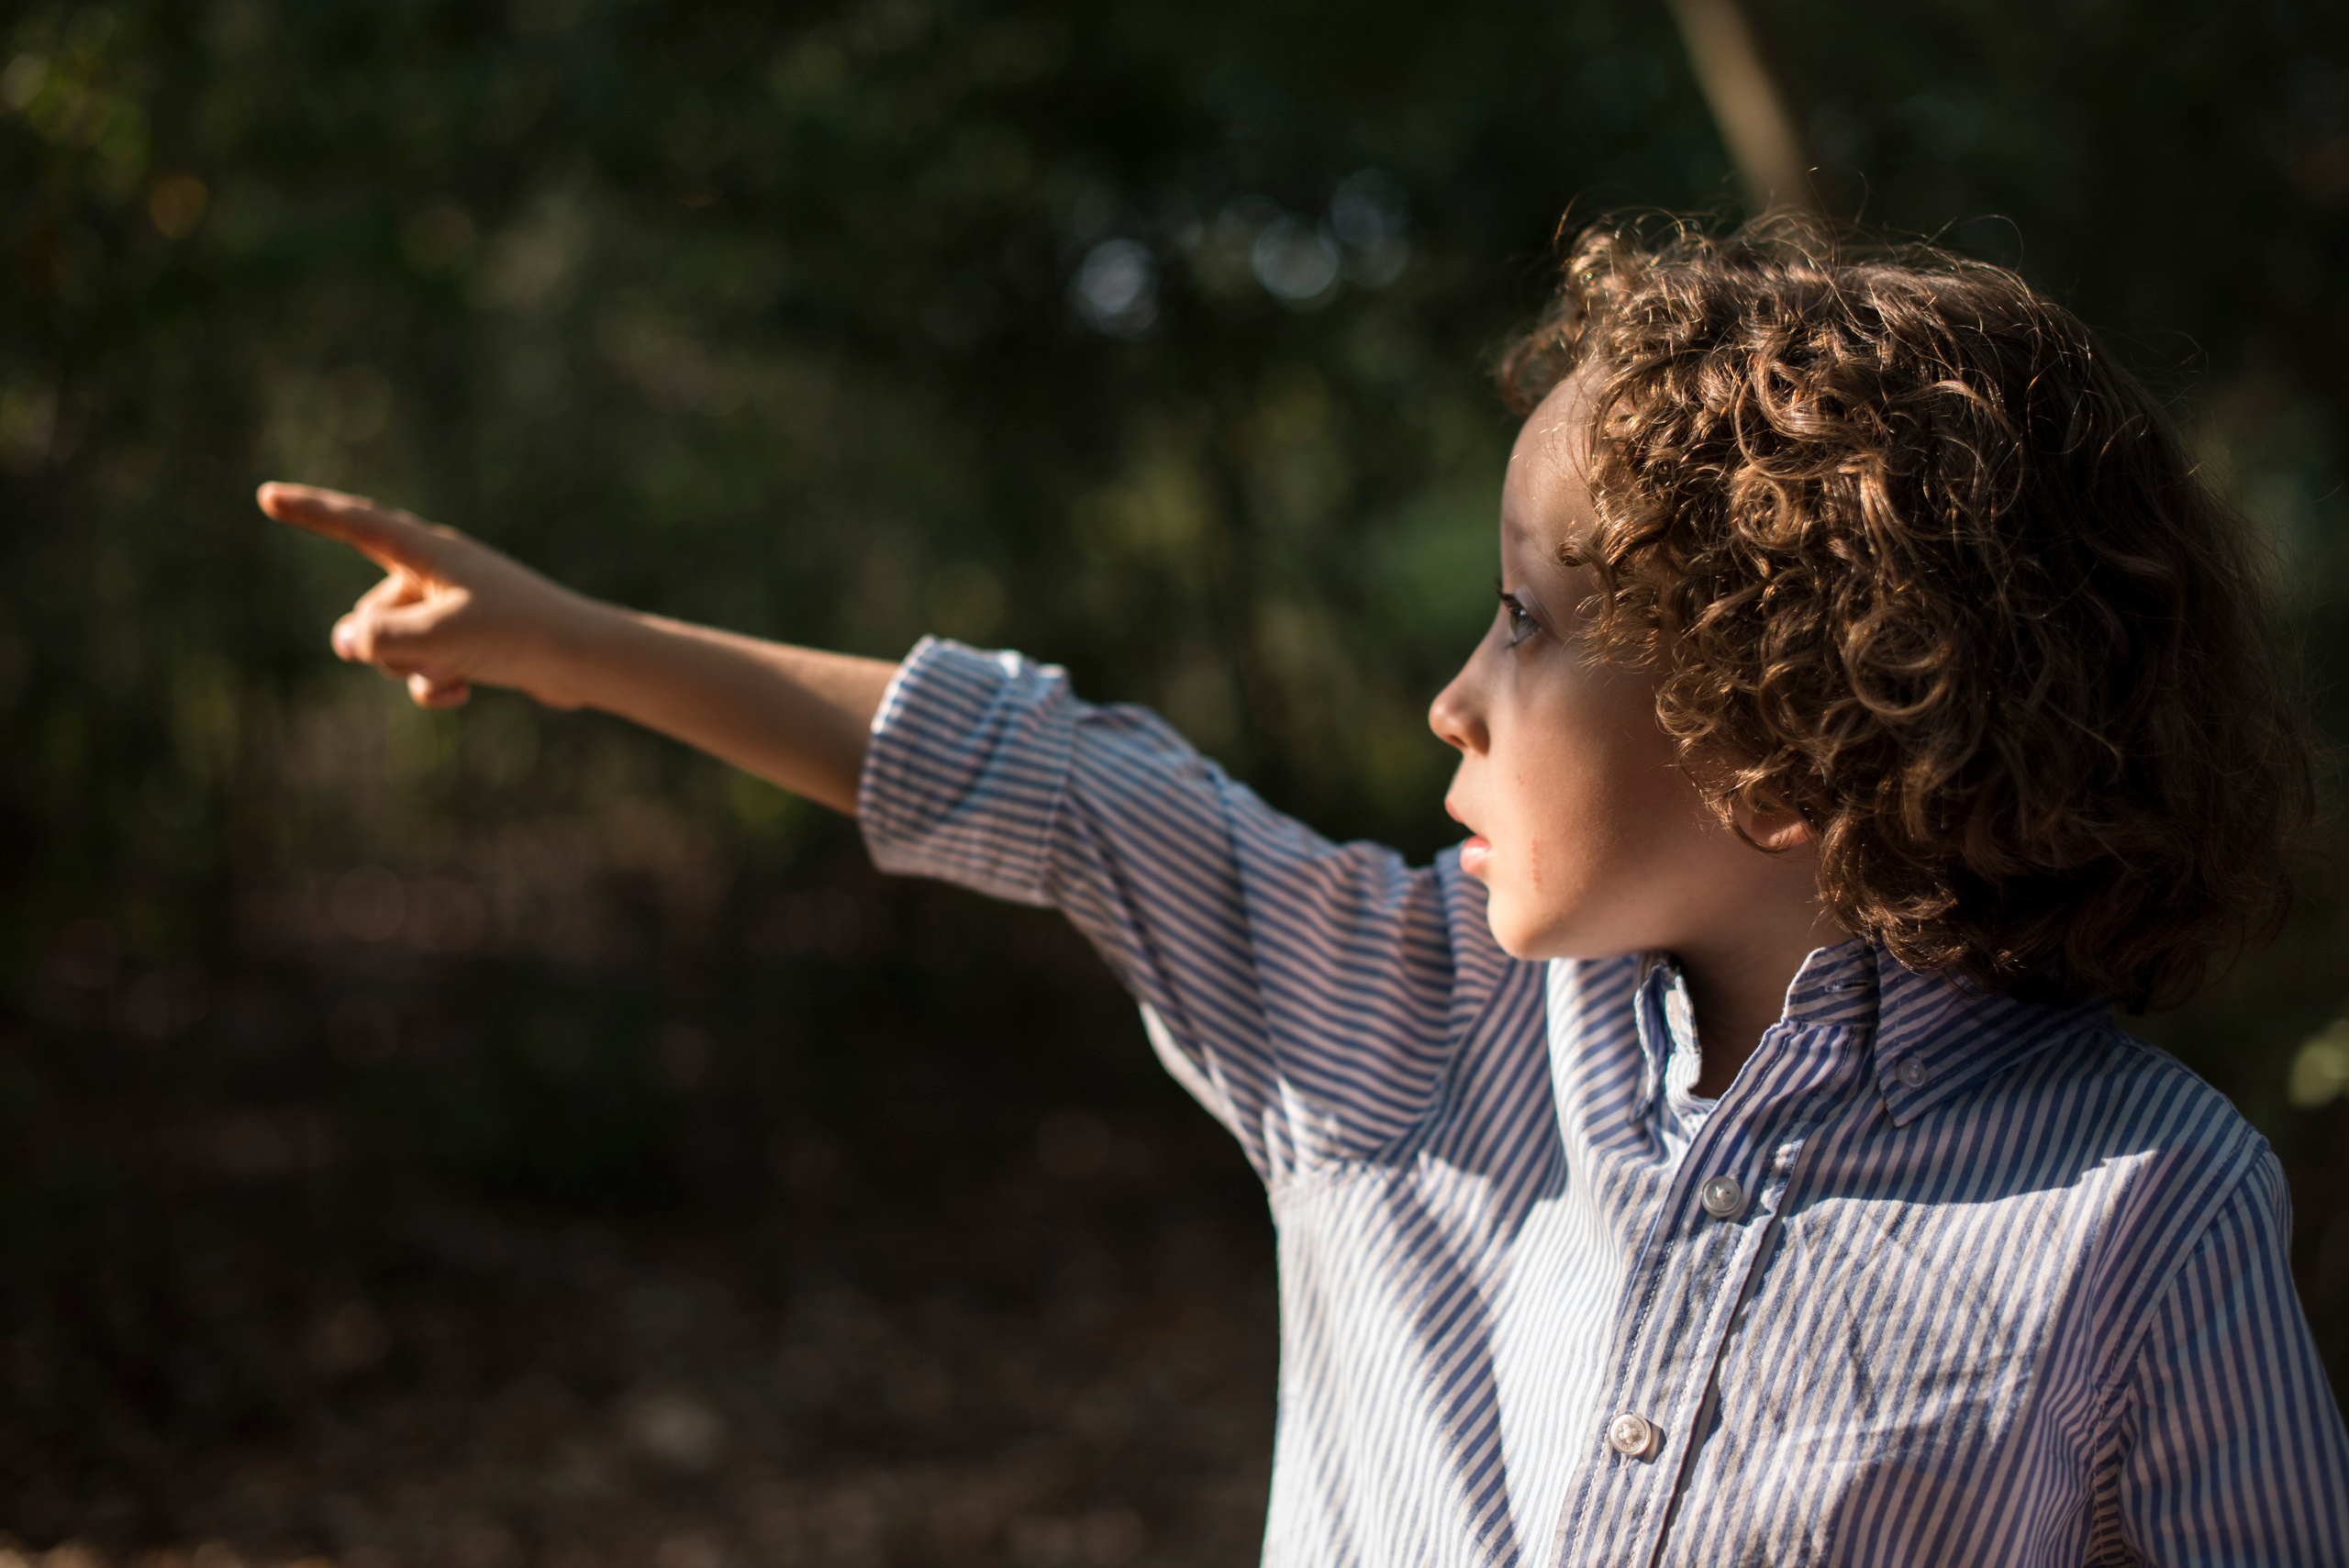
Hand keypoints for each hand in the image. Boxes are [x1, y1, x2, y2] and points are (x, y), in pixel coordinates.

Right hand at [258, 482, 603, 709]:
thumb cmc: (517, 634)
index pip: (357, 524)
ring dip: (413, 668)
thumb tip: (348, 642)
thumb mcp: (439, 637)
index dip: (311, 512)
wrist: (583, 660)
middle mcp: (434, 574)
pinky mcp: (464, 643)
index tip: (267, 496)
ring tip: (457, 669)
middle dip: (383, 644)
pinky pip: (421, 669)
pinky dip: (434, 684)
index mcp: (429, 552)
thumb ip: (382, 639)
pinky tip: (464, 693)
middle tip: (432, 650)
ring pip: (391, 647)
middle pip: (368, 613)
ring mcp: (447, 609)